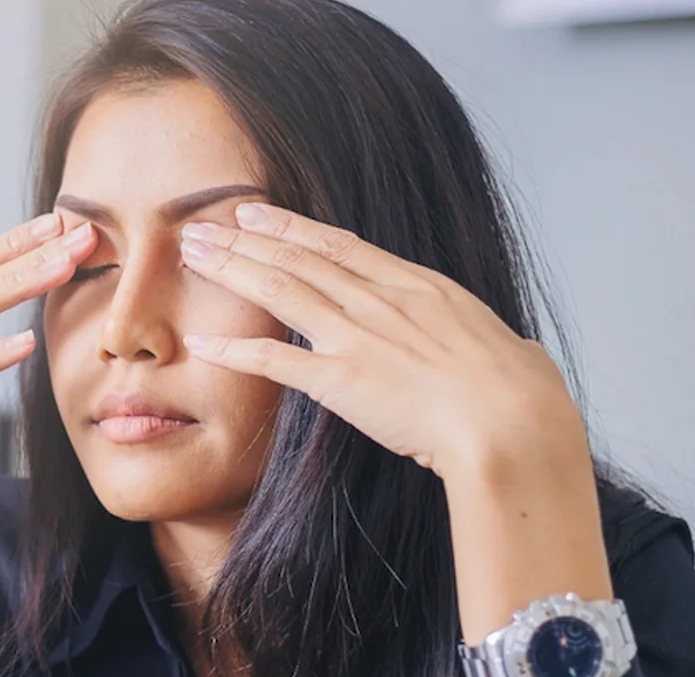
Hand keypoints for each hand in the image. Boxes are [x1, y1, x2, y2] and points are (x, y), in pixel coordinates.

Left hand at [175, 203, 586, 480]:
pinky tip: (202, 343)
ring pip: (279, 291)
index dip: (292, 228)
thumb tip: (518, 355)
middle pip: (298, 259)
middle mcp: (382, 302)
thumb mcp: (511, 353)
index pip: (341, 247)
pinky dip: (235, 351)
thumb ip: (497, 348)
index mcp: (422, 288)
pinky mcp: (341, 380)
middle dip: (244, 241)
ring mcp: (358, 337)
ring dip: (231, 271)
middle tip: (200, 227)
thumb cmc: (524, 396)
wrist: (513, 422)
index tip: (256, 214)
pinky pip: (274, 362)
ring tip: (192, 256)